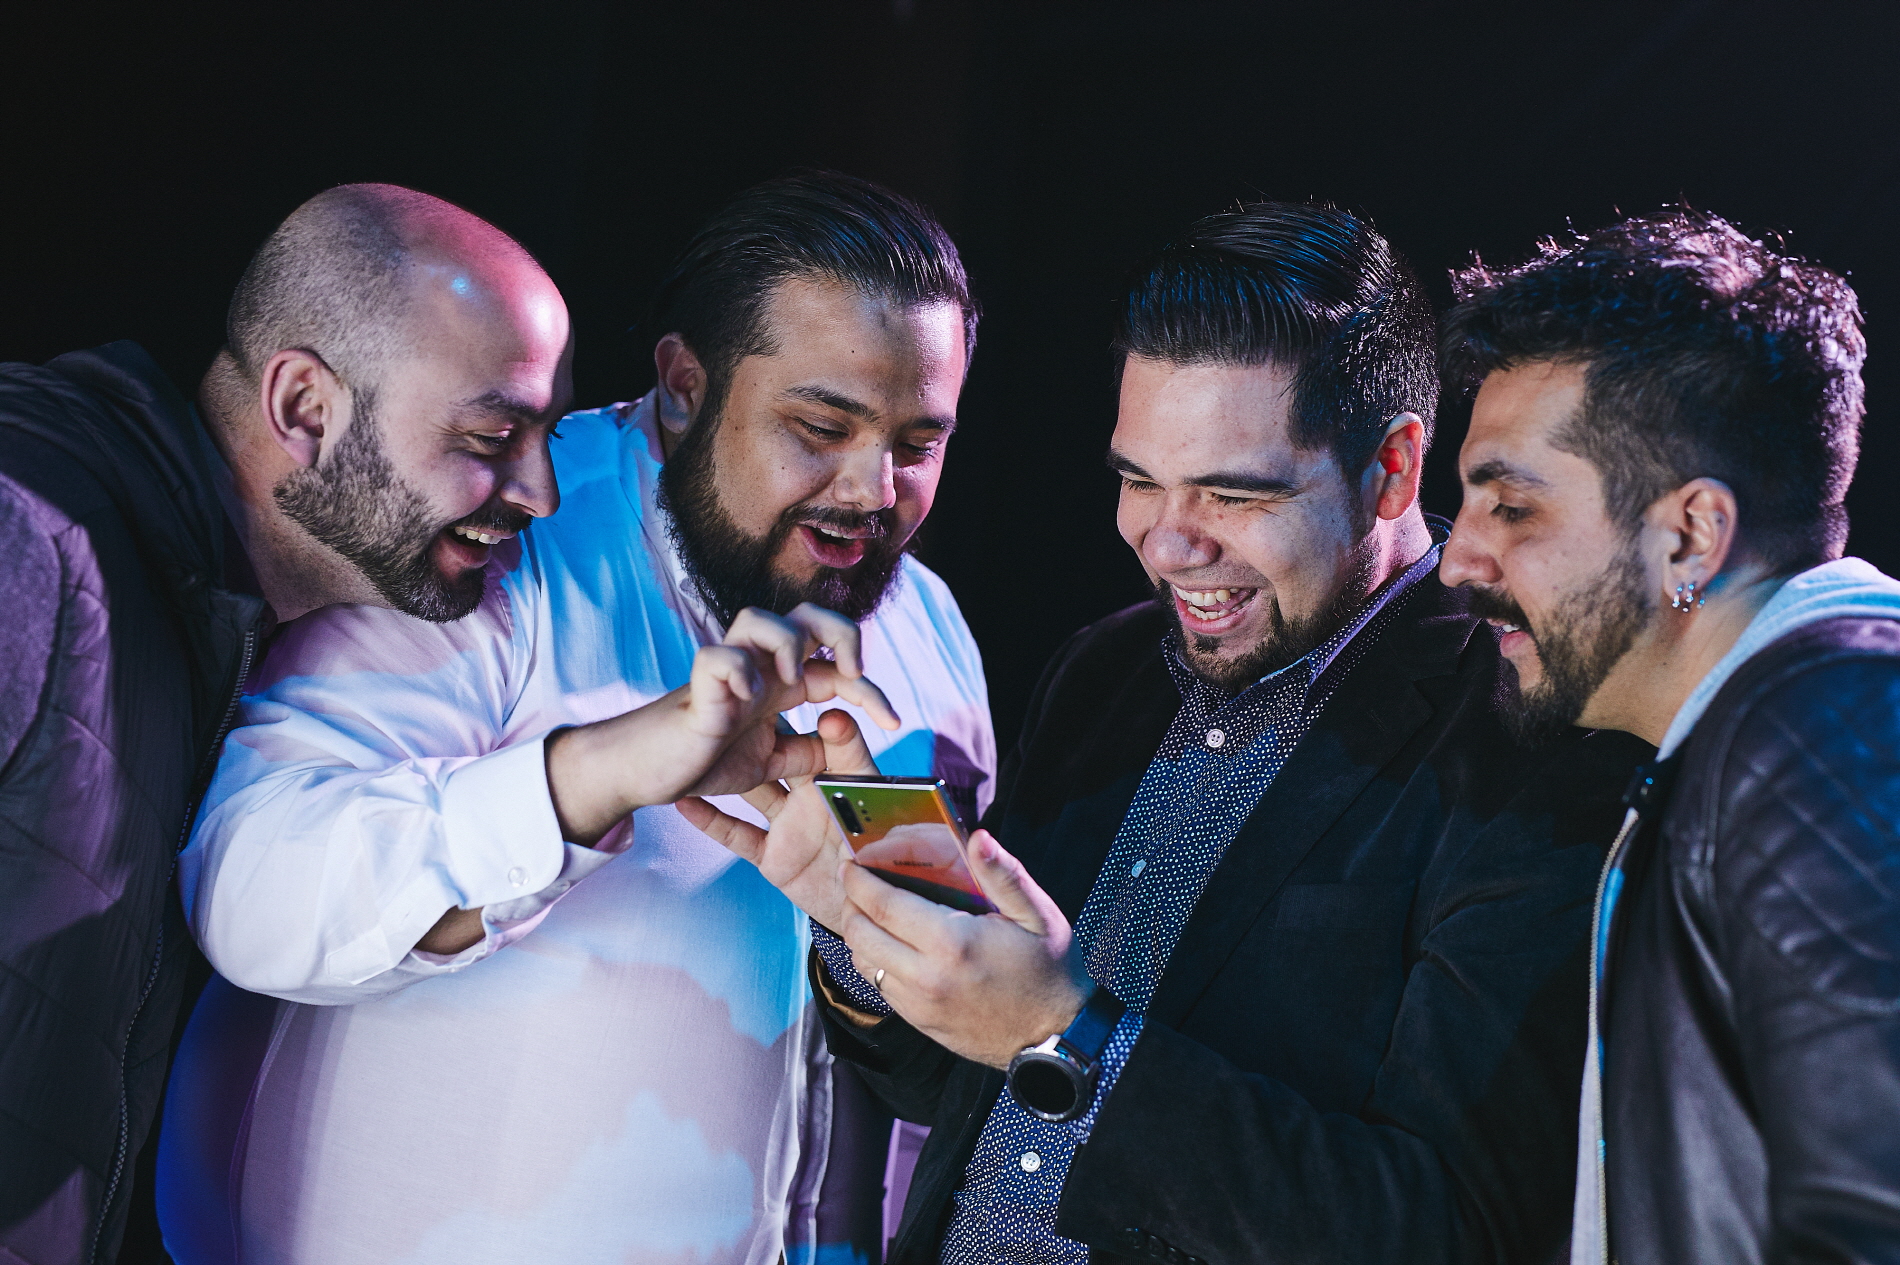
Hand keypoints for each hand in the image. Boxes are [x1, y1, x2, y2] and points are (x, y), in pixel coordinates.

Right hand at [545, 603, 899, 844]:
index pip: (837, 666)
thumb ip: (807, 752)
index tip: (895, 723)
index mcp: (778, 686)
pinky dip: (736, 671)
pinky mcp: (696, 689)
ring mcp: (726, 674)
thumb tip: (842, 737)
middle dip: (841, 632)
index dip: (872, 688)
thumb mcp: (769, 762)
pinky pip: (716, 657)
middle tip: (852, 672)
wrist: (646, 773)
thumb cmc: (702, 759)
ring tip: (792, 683)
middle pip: (806, 615)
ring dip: (785, 642)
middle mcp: (756, 670)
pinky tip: (745, 700)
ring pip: (757, 616)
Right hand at [677, 708, 879, 931]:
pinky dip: (711, 820)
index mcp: (840, 778)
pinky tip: (684, 801)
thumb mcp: (870, 803)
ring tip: (692, 748)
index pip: (818, 737)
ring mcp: (788, 825)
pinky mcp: (772, 856)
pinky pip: (737, 835)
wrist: (871, 913)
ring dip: (723, 773)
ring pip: (749, 790)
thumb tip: (835, 714)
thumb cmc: (884, 857)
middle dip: (751, 734)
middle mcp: (811, 796)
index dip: (795, 710)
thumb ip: (853, 760)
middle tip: (722, 705)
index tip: (780, 685)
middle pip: (775, 757)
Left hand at [837, 828, 1093, 1068]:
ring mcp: (918, 1003)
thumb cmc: (1049, 970)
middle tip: (854, 882)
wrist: (1055, 1036)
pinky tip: (887, 942)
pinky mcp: (918, 1020)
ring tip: (867, 910)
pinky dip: (872, 959)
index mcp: (952, 943)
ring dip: (857, 932)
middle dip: (849, 902)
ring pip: (862, 961)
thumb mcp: (1038, 916)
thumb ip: (1004, 874)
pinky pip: (878, 985)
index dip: (859, 880)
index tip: (850, 863)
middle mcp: (926, 976)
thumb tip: (977, 837)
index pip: (883, 904)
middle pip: (860, 933)